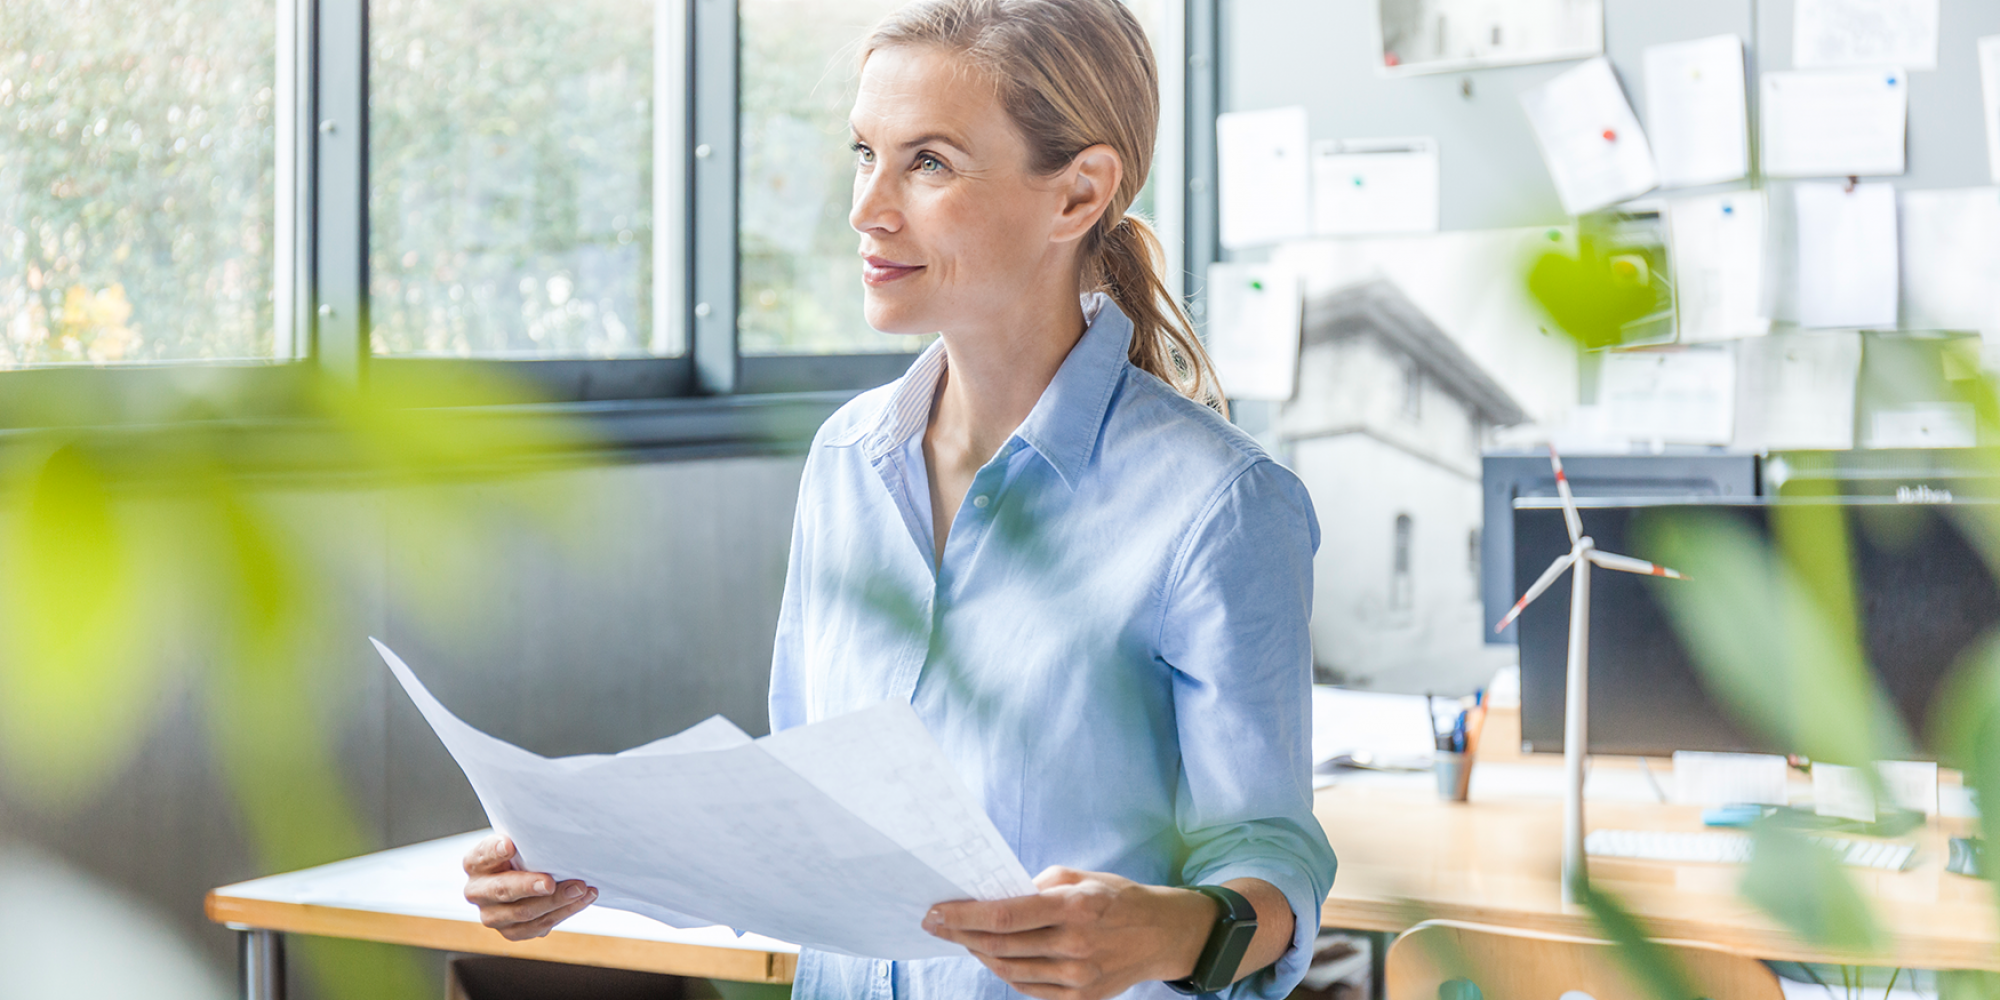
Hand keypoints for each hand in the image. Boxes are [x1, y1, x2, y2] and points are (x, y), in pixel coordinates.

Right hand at [461, 833, 596, 940]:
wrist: (522, 876)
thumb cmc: (522, 853)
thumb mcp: (518, 841)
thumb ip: (525, 841)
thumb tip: (554, 837)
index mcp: (475, 863)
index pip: (483, 855)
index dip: (495, 851)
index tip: (509, 845)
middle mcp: (477, 891)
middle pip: (502, 890)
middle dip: (529, 886)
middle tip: (551, 883)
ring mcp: (492, 915)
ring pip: (524, 913)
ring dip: (556, 902)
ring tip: (581, 889)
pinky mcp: (511, 931)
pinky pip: (538, 927)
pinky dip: (563, 913)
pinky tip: (582, 900)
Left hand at [921, 866, 1216, 999]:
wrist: (1163, 936)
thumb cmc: (1117, 898)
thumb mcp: (1080, 877)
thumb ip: (1036, 887)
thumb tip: (994, 898)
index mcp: (1075, 907)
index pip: (1005, 915)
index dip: (964, 916)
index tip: (936, 912)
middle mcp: (1075, 946)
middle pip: (1000, 946)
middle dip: (960, 935)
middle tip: (936, 924)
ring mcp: (1078, 978)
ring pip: (1009, 971)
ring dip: (979, 954)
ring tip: (964, 939)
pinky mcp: (1081, 999)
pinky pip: (1028, 988)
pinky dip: (1006, 972)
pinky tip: (994, 957)